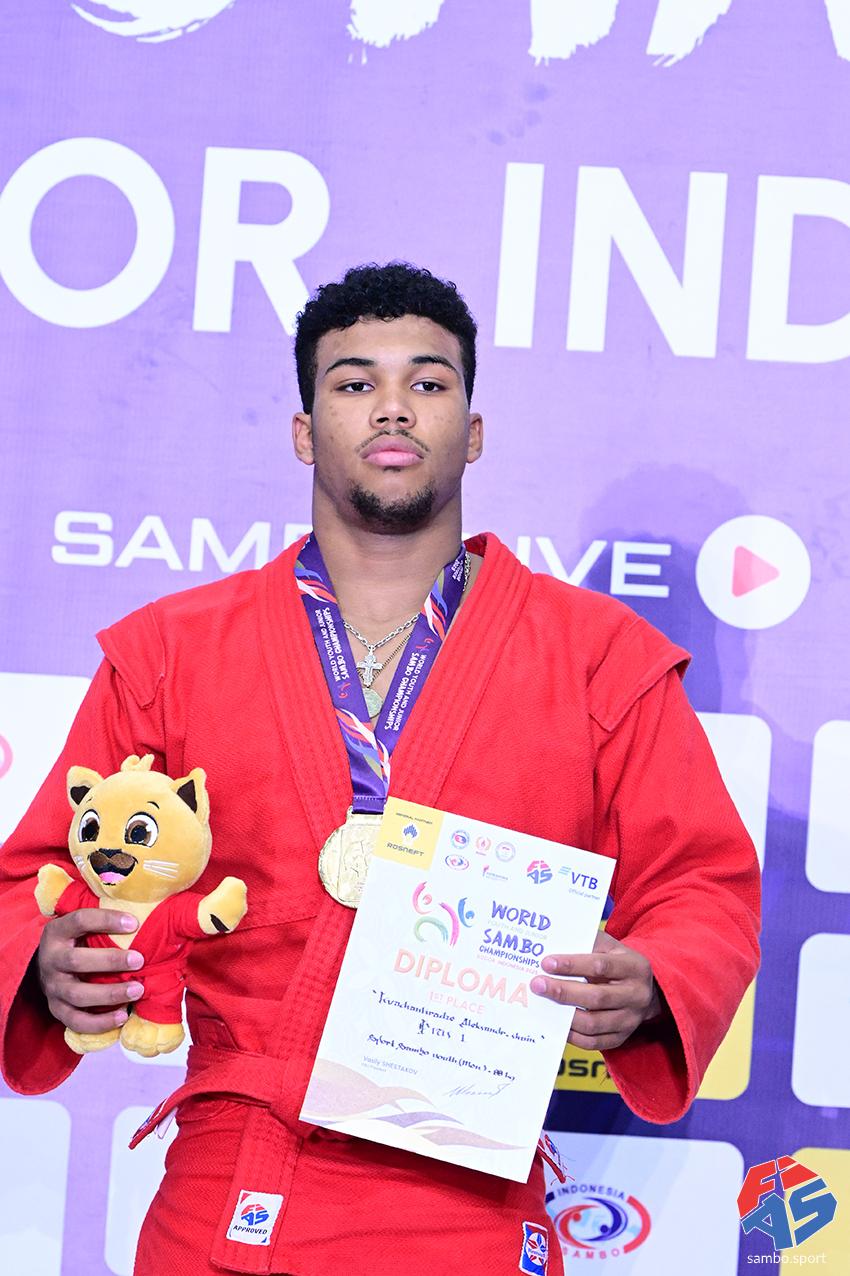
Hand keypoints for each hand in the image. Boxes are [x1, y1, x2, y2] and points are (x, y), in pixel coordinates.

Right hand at [37, 909, 144, 1035]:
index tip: (134, 922)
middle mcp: (51, 960)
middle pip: (76, 961)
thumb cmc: (76, 941)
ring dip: (110, 994)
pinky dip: (100, 1022)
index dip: (106, 920)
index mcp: (57, 932)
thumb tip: (145, 910)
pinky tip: (123, 1016)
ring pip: (78, 994)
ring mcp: (53, 988)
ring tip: (138, 990)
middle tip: (139, 960)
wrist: (46, 966)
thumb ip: (103, 919)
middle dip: (110, 961)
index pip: (79, 921)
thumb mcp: (80, 925)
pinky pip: (77, 1021)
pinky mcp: (57, 1010)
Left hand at [530, 930, 661, 1050]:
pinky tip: (556, 1022)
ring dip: (564, 1015)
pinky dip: (571, 1034)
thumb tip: (556, 945)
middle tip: (538, 984)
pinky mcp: (621, 1038)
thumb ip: (588, 943)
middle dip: (563, 992)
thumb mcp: (611, 947)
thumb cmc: (619, 963)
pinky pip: (593, 1042)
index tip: (547, 963)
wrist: (646, 991)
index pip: (600, 966)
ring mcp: (630, 1020)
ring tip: (543, 1003)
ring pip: (593, 1023)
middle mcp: (636, 995)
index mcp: (634, 967)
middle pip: (596, 997)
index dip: (572, 965)